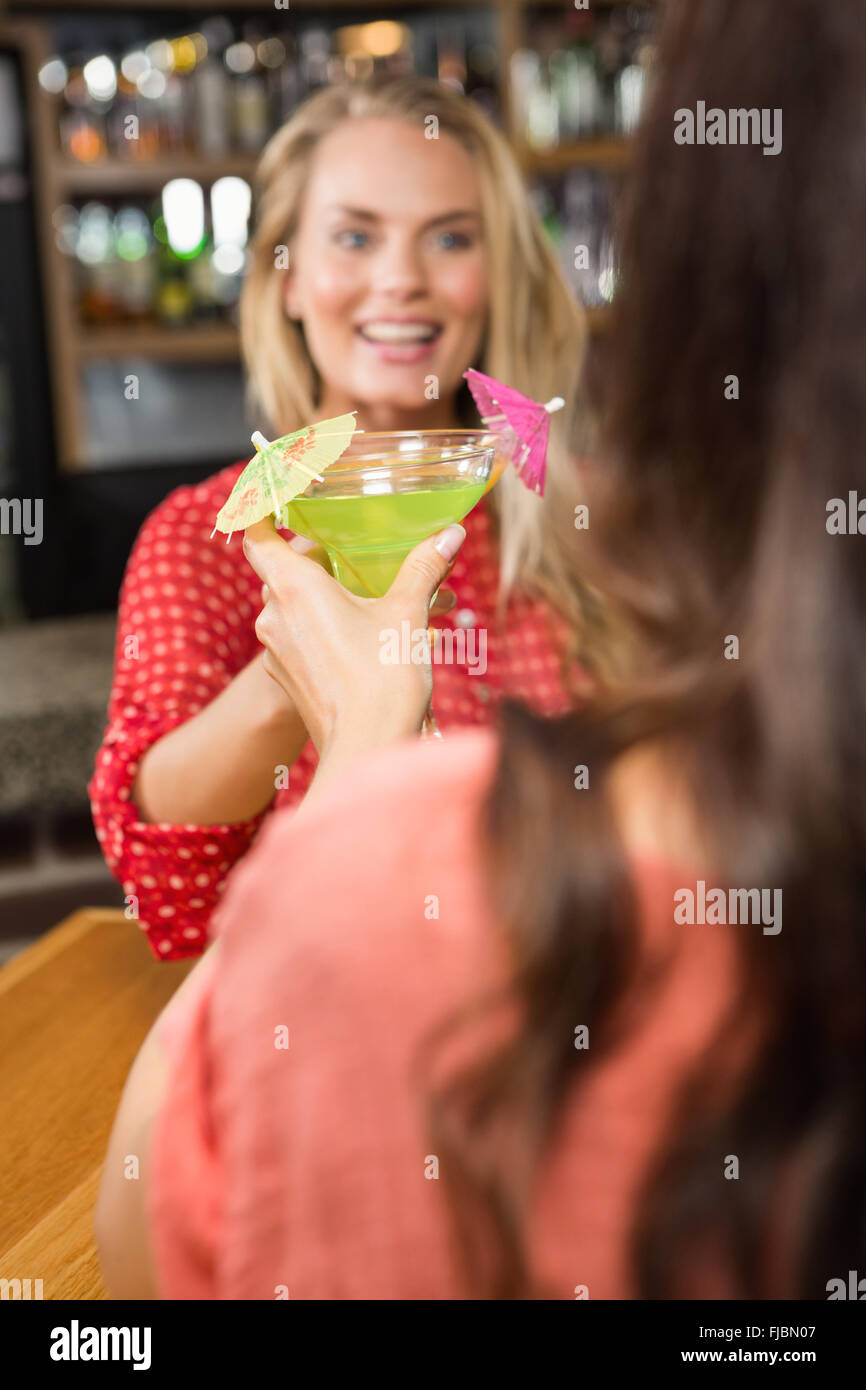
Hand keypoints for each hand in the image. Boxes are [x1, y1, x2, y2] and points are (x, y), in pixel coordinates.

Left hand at [243, 519, 465, 757]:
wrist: (368, 749)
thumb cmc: (383, 678)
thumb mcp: (409, 613)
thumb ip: (424, 567)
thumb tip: (450, 534)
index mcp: (293, 587)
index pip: (256, 533)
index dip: (259, 508)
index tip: (273, 491)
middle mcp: (274, 616)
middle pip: (282, 570)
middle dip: (316, 559)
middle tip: (354, 552)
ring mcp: (277, 651)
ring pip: (295, 607)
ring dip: (328, 596)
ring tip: (379, 598)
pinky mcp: (289, 678)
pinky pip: (303, 639)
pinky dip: (329, 629)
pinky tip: (371, 636)